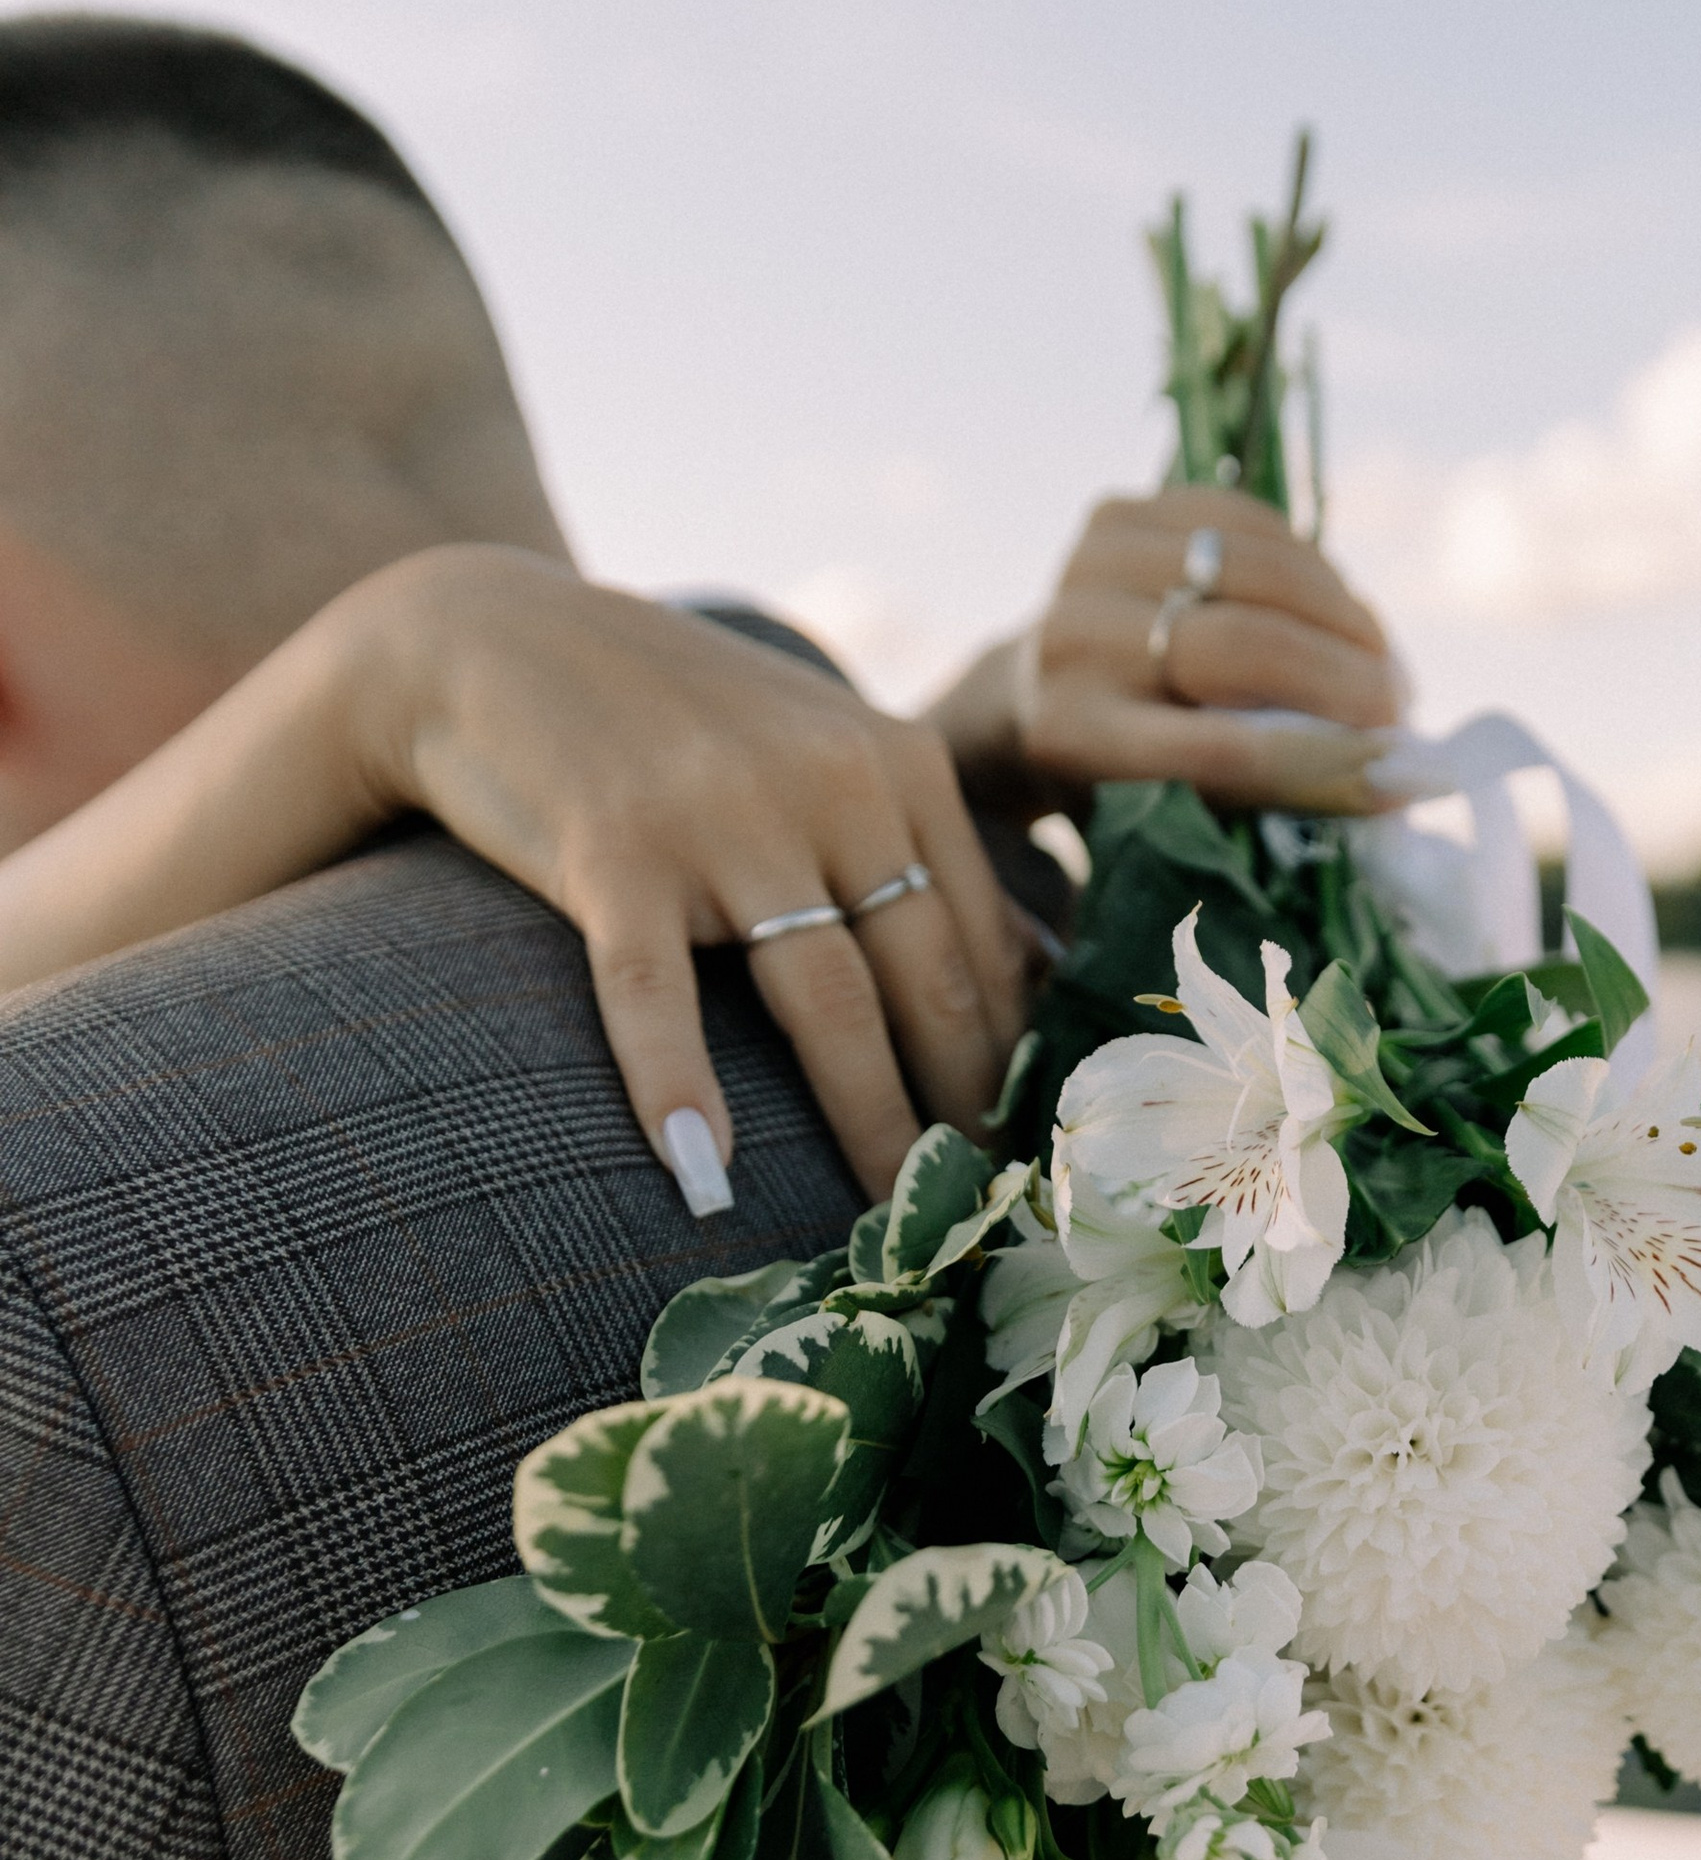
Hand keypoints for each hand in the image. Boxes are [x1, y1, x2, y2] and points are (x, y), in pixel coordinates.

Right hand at [350, 550, 1031, 1206]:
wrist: (498, 639)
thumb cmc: (683, 723)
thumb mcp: (829, 749)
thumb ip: (929, 845)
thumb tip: (1042, 966)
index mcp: (901, 763)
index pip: (984, 941)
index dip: (1009, 1058)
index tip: (1023, 1145)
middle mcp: (831, 783)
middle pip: (926, 981)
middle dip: (961, 1109)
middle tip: (979, 1209)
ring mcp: (720, 816)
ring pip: (825, 1001)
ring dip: (867, 1123)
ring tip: (893, 1220)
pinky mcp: (611, 850)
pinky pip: (654, 992)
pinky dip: (676, 1085)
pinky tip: (703, 1175)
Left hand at [931, 488, 1400, 818]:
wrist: (1029, 692)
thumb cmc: (1123, 774)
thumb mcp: (1173, 808)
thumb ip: (1267, 794)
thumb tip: (1398, 780)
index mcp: (1074, 737)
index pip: (1219, 748)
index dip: (1321, 759)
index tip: (1397, 775)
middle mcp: (1071, 644)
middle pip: (1242, 645)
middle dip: (1345, 681)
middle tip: (1400, 712)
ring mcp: (1087, 565)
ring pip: (1257, 572)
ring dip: (1344, 618)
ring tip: (1382, 664)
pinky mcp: (1116, 512)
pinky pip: (1249, 523)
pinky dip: (1312, 567)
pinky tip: (1340, 611)